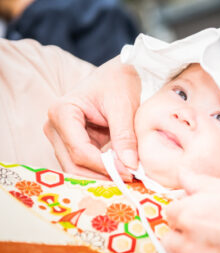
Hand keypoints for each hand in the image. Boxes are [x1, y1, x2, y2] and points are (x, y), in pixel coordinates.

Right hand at [44, 56, 140, 180]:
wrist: (118, 73)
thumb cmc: (118, 82)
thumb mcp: (124, 106)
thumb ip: (125, 136)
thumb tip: (131, 166)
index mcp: (62, 112)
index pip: (80, 151)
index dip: (104, 166)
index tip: (130, 172)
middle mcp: (55, 126)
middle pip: (73, 164)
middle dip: (102, 175)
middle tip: (131, 178)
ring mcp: (61, 136)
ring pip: (76, 168)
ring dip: (101, 175)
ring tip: (129, 175)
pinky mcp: (72, 143)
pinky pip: (84, 164)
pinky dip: (102, 170)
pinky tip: (122, 170)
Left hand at [162, 172, 219, 252]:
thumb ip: (205, 183)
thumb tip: (186, 177)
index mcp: (194, 214)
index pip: (170, 210)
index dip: (185, 203)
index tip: (197, 201)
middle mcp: (195, 245)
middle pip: (171, 238)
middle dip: (183, 228)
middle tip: (205, 218)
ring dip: (196, 245)